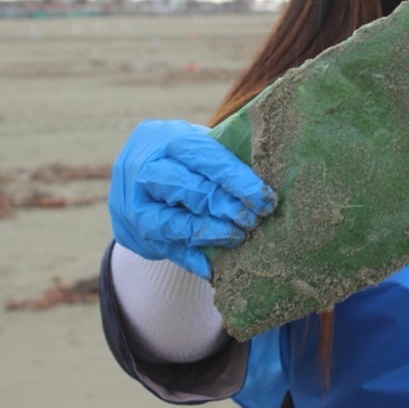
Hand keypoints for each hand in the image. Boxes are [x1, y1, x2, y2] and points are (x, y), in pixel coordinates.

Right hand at [108, 119, 276, 278]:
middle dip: (225, 207)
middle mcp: (144, 170)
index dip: (238, 180)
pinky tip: (214, 268)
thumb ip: (229, 152)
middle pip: (187, 190)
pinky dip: (192, 259)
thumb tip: (273, 168)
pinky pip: (166, 249)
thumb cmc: (183, 156)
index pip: (206, 159)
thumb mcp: (199, 142)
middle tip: (253, 221)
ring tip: (238, 239)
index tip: (265, 199)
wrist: (134, 171)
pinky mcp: (135, 233)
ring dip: (209, 233)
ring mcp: (135, 204)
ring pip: (171, 223)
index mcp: (167, 139)